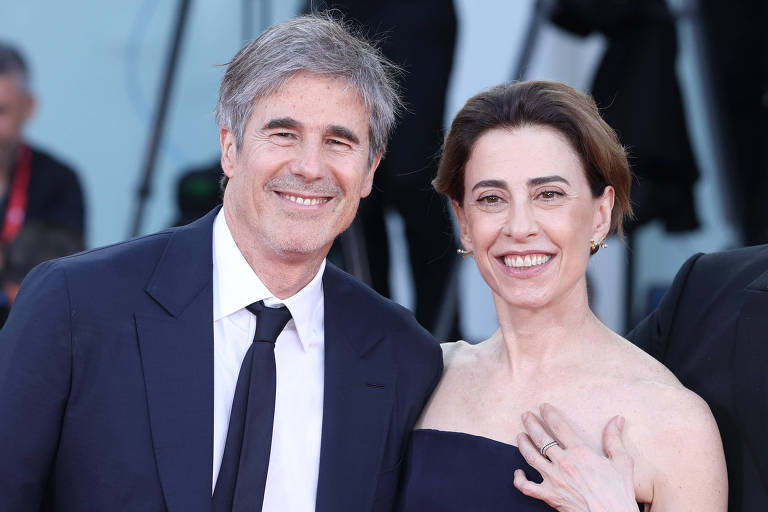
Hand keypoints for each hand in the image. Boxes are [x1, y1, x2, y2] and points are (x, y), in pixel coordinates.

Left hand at [513, 403, 636, 511]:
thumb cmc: (619, 492)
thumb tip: (617, 419)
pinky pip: (527, 487)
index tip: (543, 406)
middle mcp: (564, 463)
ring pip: (530, 457)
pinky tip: (518, 472)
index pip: (558, 426)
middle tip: (525, 415)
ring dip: (522, 444)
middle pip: (540, 438)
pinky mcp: (550, 496)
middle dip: (530, 424)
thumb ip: (614, 439)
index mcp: (580, 452)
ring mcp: (554, 480)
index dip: (548, 413)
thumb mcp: (622, 462)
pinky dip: (519, 479)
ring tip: (520, 435)